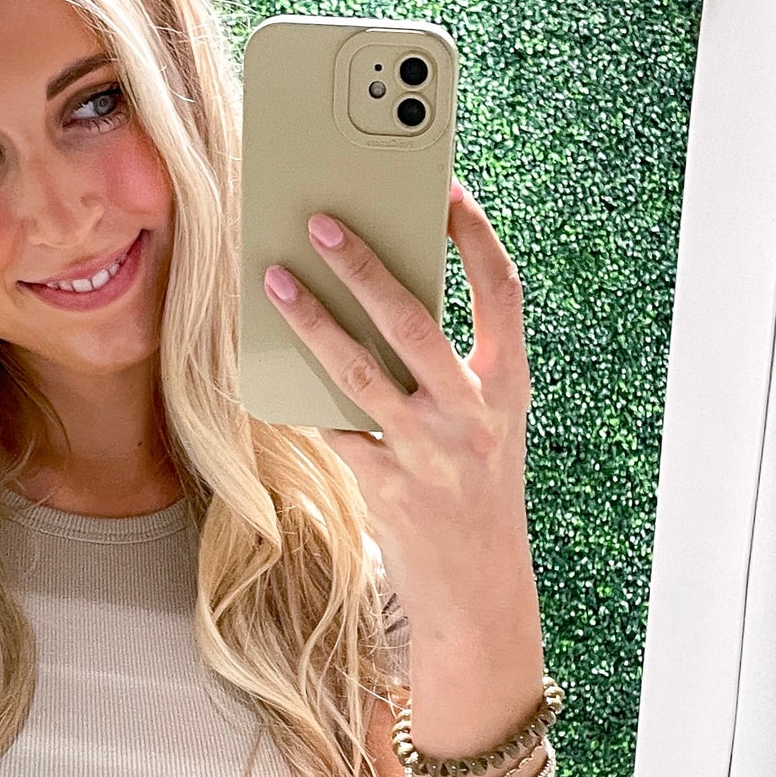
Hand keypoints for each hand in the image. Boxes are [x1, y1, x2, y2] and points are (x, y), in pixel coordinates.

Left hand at [261, 179, 535, 629]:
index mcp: (507, 387)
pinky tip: (268, 360)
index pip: (502, 293)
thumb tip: (378, 290)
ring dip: (310, 321)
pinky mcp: (385, 488)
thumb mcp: (485, 422)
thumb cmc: (473, 487)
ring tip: (274, 279)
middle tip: (322, 221)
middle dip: (364, 266)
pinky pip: (330, 426)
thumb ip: (449, 365)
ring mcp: (428, 454)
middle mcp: (474, 415)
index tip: (447, 187)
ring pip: (357, 371)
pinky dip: (299, 394)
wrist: (477, 589)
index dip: (477, 237)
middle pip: (414, 322)